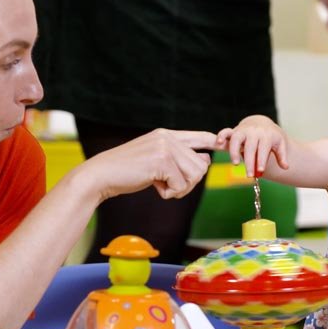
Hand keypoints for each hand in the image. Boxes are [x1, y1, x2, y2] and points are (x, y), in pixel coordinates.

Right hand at [88, 128, 216, 200]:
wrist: (102, 175)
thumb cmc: (127, 171)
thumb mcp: (155, 161)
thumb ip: (178, 159)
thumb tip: (206, 160)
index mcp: (166, 135)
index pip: (200, 136)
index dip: (215, 142)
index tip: (225, 145)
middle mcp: (168, 138)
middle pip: (201, 165)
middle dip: (188, 183)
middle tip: (169, 186)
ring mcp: (164, 148)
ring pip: (194, 176)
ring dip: (180, 189)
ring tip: (161, 186)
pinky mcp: (161, 161)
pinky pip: (180, 185)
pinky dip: (169, 193)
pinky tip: (154, 187)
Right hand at [216, 115, 288, 176]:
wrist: (261, 123)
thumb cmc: (271, 138)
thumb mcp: (279, 145)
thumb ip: (282, 156)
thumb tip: (286, 167)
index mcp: (266, 135)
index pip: (263, 149)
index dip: (261, 160)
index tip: (260, 171)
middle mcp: (254, 132)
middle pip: (250, 148)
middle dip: (249, 162)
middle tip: (249, 175)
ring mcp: (243, 130)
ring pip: (236, 140)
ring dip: (234, 152)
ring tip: (236, 164)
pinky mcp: (234, 131)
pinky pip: (226, 132)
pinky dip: (221, 136)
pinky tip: (219, 143)